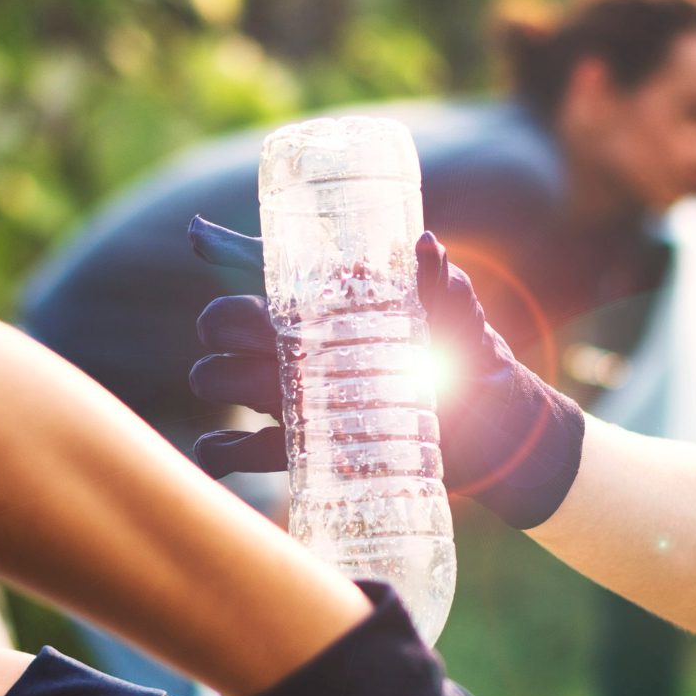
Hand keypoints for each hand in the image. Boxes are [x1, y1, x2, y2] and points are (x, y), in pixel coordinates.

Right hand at [188, 217, 585, 528]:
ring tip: (261, 394)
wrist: (494, 434)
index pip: (262, 267)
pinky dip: (219, 455)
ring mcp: (291, 397)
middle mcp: (296, 345)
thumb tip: (425, 244)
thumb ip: (441, 284)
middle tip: (266, 339)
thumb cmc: (472, 359)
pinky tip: (230, 453)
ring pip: (219, 379)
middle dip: (223, 326)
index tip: (201, 241)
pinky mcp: (297, 450)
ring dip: (220, 381)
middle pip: (224, 325)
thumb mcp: (459, 319)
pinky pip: (234, 452)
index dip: (223, 248)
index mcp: (325, 304)